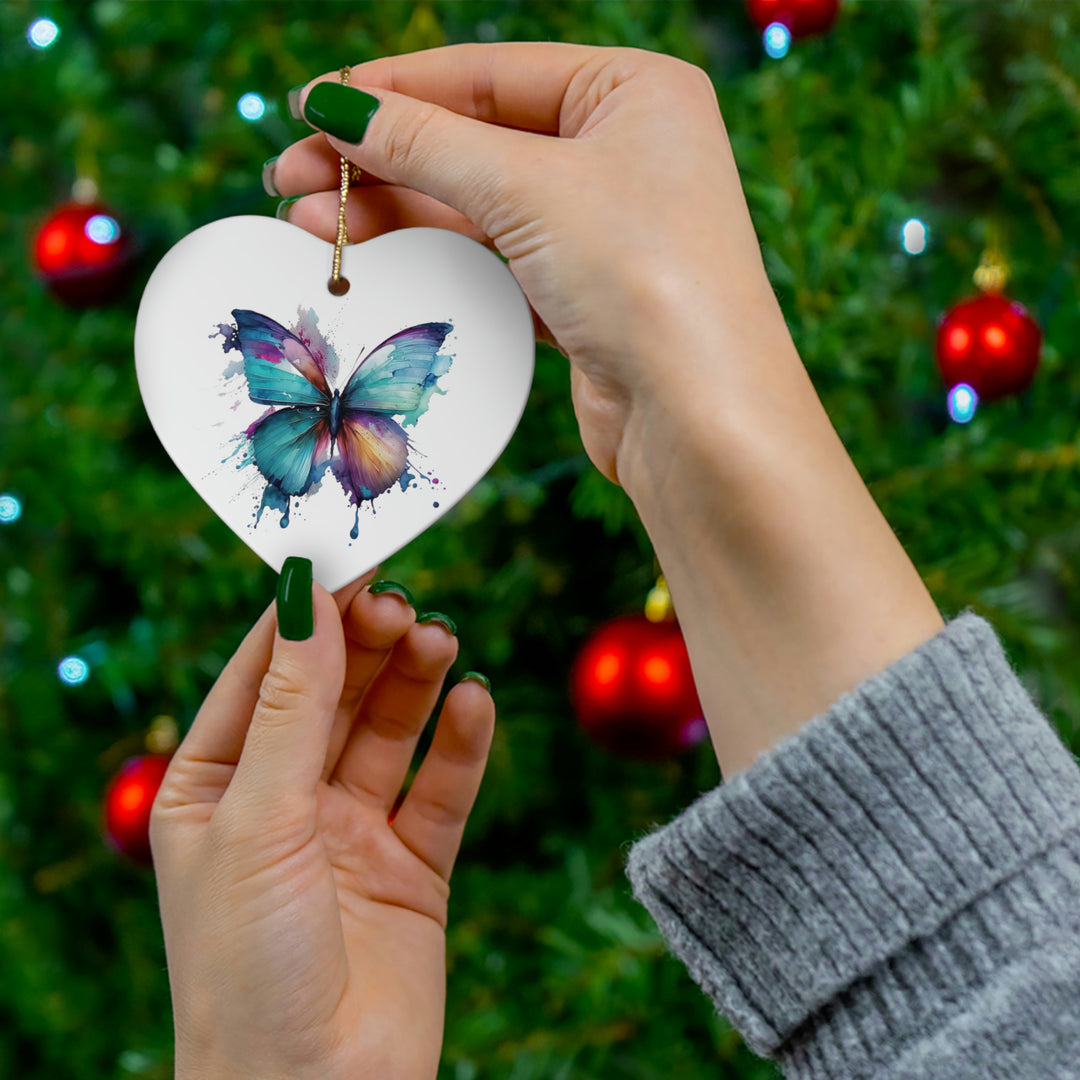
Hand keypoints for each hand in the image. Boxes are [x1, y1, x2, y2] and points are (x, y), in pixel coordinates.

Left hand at [150, 571, 494, 1079]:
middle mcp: (284, 802)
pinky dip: (461, 743)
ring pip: (389, 730)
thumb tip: (305, 595)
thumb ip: (292, 706)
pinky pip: (441, 788)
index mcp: (216, 786)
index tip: (348, 558)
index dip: (304, 615)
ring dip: (415, 681)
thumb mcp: (257, 818)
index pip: (263, 674)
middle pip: (334, 693)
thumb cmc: (247, 966)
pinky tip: (475, 702)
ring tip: (441, 641)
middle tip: (403, 603)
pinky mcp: (413, 866)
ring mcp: (350, 832)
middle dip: (366, 644)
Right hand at [269, 42, 785, 491]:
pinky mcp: (585, 294)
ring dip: (395, 210)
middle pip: (476, 139)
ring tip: (308, 223)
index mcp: (634, 91)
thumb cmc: (643, 276)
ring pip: (479, 203)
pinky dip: (436, 257)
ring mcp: (604, 227)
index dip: (394, 88)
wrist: (699, 418)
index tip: (312, 105)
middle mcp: (624, 151)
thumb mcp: (527, 188)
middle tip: (291, 176)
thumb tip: (338, 106)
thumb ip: (427, 142)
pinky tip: (375, 256)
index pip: (489, 73)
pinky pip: (494, 258)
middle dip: (380, 158)